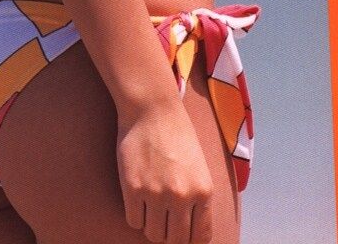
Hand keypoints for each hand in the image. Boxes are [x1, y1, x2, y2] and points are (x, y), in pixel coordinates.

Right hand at [116, 99, 213, 242]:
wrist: (152, 108)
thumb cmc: (177, 134)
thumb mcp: (199, 166)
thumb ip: (198, 198)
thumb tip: (193, 232)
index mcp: (203, 190)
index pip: (200, 237)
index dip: (189, 240)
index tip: (182, 234)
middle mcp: (182, 196)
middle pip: (175, 241)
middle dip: (169, 235)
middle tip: (164, 220)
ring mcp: (157, 193)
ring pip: (153, 235)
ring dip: (152, 226)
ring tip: (151, 208)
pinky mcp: (133, 188)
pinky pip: (134, 221)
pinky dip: (136, 216)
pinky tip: (137, 199)